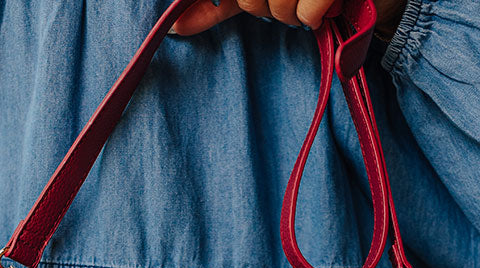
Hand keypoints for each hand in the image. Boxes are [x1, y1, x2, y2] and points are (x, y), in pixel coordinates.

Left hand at [171, 0, 405, 34]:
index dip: (232, 6)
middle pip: (252, 0)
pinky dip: (318, 14)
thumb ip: (221, 5)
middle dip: (269, 8)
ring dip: (296, 14)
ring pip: (278, 7)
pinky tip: (331, 4)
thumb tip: (175, 26)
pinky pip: (309, 11)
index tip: (219, 14)